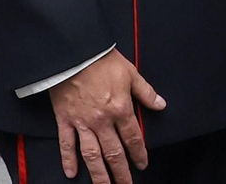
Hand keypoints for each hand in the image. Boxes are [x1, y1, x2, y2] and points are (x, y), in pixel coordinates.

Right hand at [50, 50, 164, 183]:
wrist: (74, 54)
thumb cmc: (103, 61)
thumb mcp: (131, 73)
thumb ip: (145, 92)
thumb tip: (161, 105)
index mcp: (121, 109)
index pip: (133, 137)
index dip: (139, 153)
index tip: (142, 165)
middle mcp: (102, 121)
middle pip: (113, 152)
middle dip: (121, 172)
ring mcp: (82, 122)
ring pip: (91, 154)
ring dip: (99, 174)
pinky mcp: (65, 120)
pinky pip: (67, 144)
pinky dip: (68, 159)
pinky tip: (71, 173)